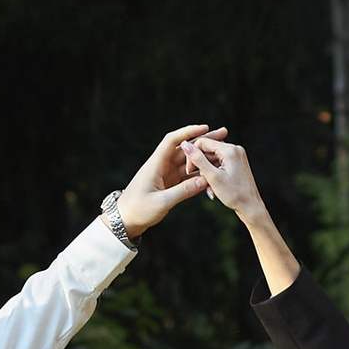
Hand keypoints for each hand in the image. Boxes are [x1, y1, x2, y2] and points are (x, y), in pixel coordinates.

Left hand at [116, 122, 221, 236]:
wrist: (125, 220)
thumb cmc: (138, 210)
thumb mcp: (161, 202)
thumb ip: (183, 192)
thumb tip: (204, 181)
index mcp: (155, 164)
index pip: (172, 141)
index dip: (188, 132)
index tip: (205, 128)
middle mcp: (161, 165)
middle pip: (185, 148)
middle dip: (203, 141)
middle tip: (222, 134)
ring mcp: (166, 174)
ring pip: (188, 161)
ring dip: (204, 156)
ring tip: (222, 150)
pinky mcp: (169, 183)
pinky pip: (187, 175)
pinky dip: (199, 173)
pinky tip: (213, 171)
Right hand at [183, 132, 299, 292]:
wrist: (255, 212)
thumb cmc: (236, 199)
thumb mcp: (213, 180)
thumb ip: (198, 161)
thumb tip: (184, 144)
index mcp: (232, 150)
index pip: (203, 143)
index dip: (191, 156)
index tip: (185, 172)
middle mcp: (237, 151)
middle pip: (208, 152)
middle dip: (199, 167)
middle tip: (195, 183)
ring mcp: (238, 160)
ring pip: (213, 162)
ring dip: (206, 175)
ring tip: (207, 192)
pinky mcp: (238, 169)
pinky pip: (219, 169)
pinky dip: (213, 179)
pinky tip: (212, 194)